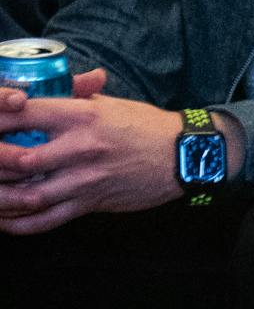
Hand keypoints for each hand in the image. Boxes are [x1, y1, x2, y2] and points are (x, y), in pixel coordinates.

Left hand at [0, 72, 184, 233]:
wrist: (181, 156)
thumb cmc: (145, 125)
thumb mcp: (109, 103)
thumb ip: (76, 95)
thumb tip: (53, 84)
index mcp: (82, 116)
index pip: (26, 114)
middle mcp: (79, 147)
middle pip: (17, 159)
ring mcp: (84, 179)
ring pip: (28, 196)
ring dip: (1, 198)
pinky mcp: (90, 203)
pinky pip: (46, 221)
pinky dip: (20, 225)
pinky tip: (4, 221)